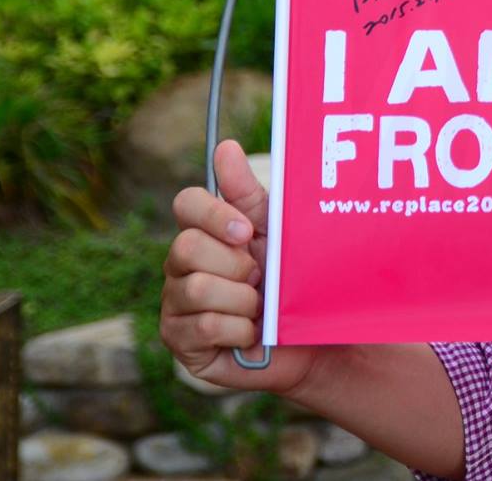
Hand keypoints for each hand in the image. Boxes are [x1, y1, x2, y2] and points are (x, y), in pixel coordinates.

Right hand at [161, 139, 318, 395]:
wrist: (314, 337)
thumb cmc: (293, 279)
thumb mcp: (277, 232)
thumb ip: (247, 194)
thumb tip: (225, 147)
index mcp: (204, 232)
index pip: (186, 204)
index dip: (213, 214)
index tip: (247, 231)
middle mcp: (181, 266)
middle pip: (186, 247)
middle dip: (234, 264)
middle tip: (259, 276)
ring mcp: (176, 306)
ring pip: (194, 289)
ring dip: (241, 299)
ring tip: (259, 307)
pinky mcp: (182, 344)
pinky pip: (202, 328)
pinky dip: (238, 330)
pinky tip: (251, 333)